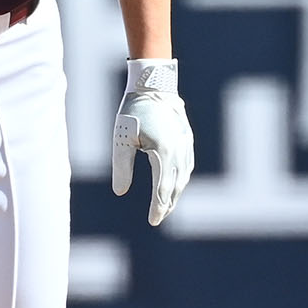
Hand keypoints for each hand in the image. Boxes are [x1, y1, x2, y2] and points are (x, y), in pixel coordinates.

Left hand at [111, 58, 193, 225]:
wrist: (153, 86)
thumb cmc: (133, 112)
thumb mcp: (122, 141)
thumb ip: (121, 167)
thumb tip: (120, 192)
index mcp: (164, 153)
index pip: (162, 189)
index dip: (158, 207)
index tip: (153, 222)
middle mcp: (179, 152)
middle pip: (175, 186)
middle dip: (168, 204)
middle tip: (159, 218)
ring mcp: (186, 145)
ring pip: (183, 176)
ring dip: (176, 193)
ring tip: (166, 206)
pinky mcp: (187, 139)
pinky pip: (187, 165)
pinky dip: (181, 179)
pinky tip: (175, 184)